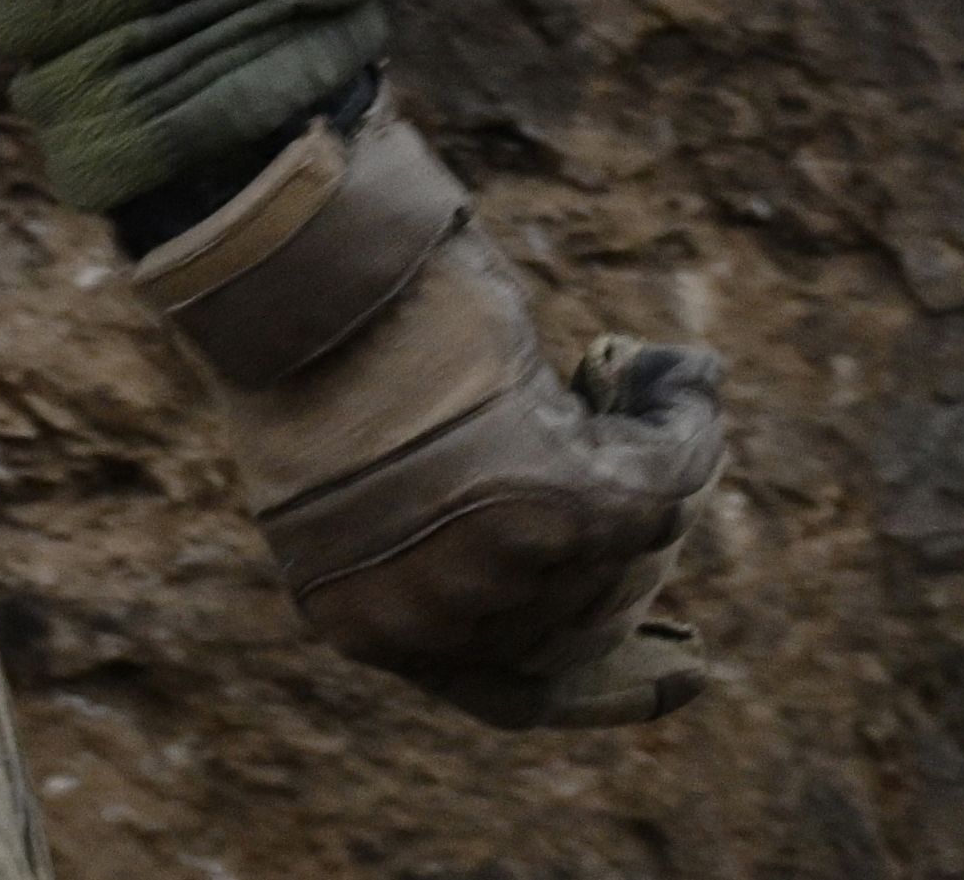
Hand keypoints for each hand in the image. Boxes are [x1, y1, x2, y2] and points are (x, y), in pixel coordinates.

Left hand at [128, 100, 724, 728]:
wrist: (278, 269)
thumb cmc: (297, 331)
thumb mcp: (355, 458)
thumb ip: (436, 522)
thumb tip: (544, 519)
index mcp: (368, 622)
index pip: (516, 694)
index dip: (611, 687)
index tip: (684, 666)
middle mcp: (439, 620)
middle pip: (586, 615)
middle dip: (622, 543)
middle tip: (647, 466)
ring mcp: (501, 564)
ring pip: (633, 543)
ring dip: (653, 468)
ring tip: (635, 383)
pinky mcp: (561, 494)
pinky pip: (663, 478)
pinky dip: (683, 424)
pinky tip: (684, 379)